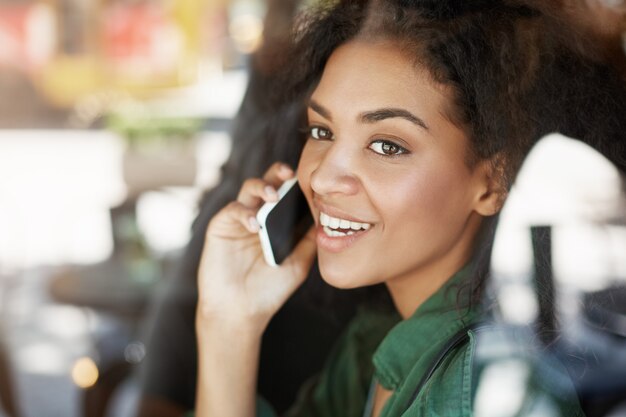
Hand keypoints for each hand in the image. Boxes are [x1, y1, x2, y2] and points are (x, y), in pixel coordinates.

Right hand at [197, 162, 316, 329]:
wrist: (241, 312)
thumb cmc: (270, 290)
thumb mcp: (298, 264)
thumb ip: (309, 241)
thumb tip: (325, 219)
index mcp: (276, 222)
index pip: (286, 194)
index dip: (295, 183)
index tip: (310, 180)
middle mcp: (258, 216)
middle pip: (267, 183)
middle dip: (277, 173)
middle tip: (289, 173)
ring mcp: (239, 220)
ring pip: (248, 190)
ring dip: (261, 187)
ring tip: (272, 195)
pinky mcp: (219, 227)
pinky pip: (232, 210)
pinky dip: (244, 213)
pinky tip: (254, 225)